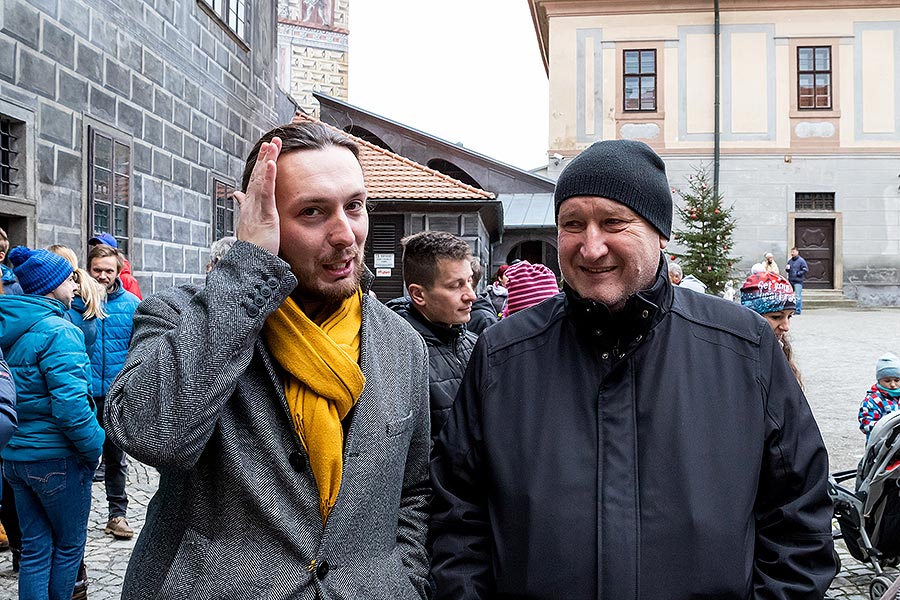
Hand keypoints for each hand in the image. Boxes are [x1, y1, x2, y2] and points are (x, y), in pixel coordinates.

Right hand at [234, 138, 281, 255]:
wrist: (251, 263)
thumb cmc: (253, 248)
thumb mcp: (249, 224)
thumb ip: (244, 207)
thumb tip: (237, 195)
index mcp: (250, 206)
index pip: (256, 181)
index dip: (260, 166)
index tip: (267, 151)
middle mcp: (251, 204)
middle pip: (258, 176)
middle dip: (265, 157)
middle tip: (271, 141)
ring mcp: (257, 207)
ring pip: (261, 179)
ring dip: (267, 160)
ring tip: (272, 145)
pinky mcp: (264, 213)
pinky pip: (266, 192)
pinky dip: (268, 176)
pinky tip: (271, 163)